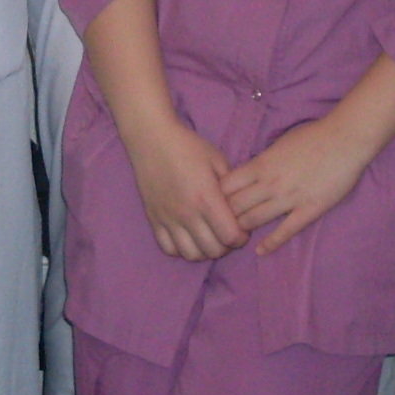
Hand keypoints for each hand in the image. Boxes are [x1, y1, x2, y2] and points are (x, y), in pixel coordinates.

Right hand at [125, 116, 246, 261]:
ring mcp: (168, 219)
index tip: (242, 229)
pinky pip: (169, 249)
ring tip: (208, 238)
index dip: (241, 237)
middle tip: (227, 234)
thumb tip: (240, 208)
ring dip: (204, 251)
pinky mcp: (154, 219)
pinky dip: (182, 249)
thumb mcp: (217, 160)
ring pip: (191, 255)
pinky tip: (188, 237)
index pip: (230, 236)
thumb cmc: (188, 146)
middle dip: (226, 246)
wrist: (152, 138)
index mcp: (206, 198)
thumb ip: (231, 187)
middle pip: (213, 250)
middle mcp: (187, 213)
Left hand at [220, 118, 370, 253]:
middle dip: (225, 216)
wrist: (344, 139)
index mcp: (260, 164)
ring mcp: (288, 198)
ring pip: (254, 219)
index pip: (226, 186)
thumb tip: (247, 174)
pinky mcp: (308, 210)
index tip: (215, 203)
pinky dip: (270, 243)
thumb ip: (262, 161)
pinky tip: (260, 251)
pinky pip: (285, 231)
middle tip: (222, 225)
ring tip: (238, 236)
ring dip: (243, 229)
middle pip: (234, 206)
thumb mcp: (278, 143)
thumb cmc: (312, 136)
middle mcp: (269, 182)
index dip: (216, 197)